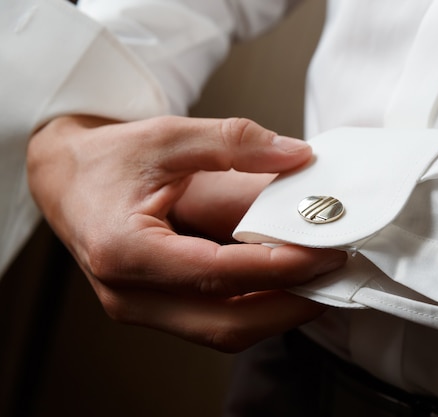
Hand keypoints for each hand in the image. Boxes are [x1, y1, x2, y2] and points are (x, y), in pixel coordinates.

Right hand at [27, 115, 345, 351]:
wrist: (67, 179)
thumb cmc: (107, 161)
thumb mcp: (168, 136)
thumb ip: (233, 142)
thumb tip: (297, 156)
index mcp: (125, 250)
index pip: (215, 273)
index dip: (275, 266)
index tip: (321, 252)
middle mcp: (129, 294)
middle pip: (224, 323)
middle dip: (287, 306)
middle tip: (331, 278)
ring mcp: (141, 308)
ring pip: (222, 331)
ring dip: (276, 313)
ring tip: (317, 284)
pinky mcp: (155, 309)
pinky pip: (213, 322)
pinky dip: (255, 308)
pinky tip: (282, 286)